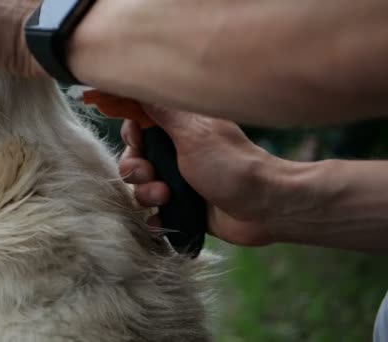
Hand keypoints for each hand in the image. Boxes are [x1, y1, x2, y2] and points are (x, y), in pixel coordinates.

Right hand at [120, 106, 287, 246]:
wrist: (265, 208)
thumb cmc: (231, 165)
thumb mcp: (193, 132)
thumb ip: (162, 111)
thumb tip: (140, 78)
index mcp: (180, 128)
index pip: (141, 124)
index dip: (132, 134)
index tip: (137, 141)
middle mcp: (177, 152)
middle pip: (135, 158)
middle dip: (136, 169)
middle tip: (149, 174)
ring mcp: (179, 181)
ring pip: (141, 187)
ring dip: (146, 194)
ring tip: (165, 197)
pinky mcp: (183, 208)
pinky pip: (154, 213)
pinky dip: (154, 217)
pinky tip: (161, 219)